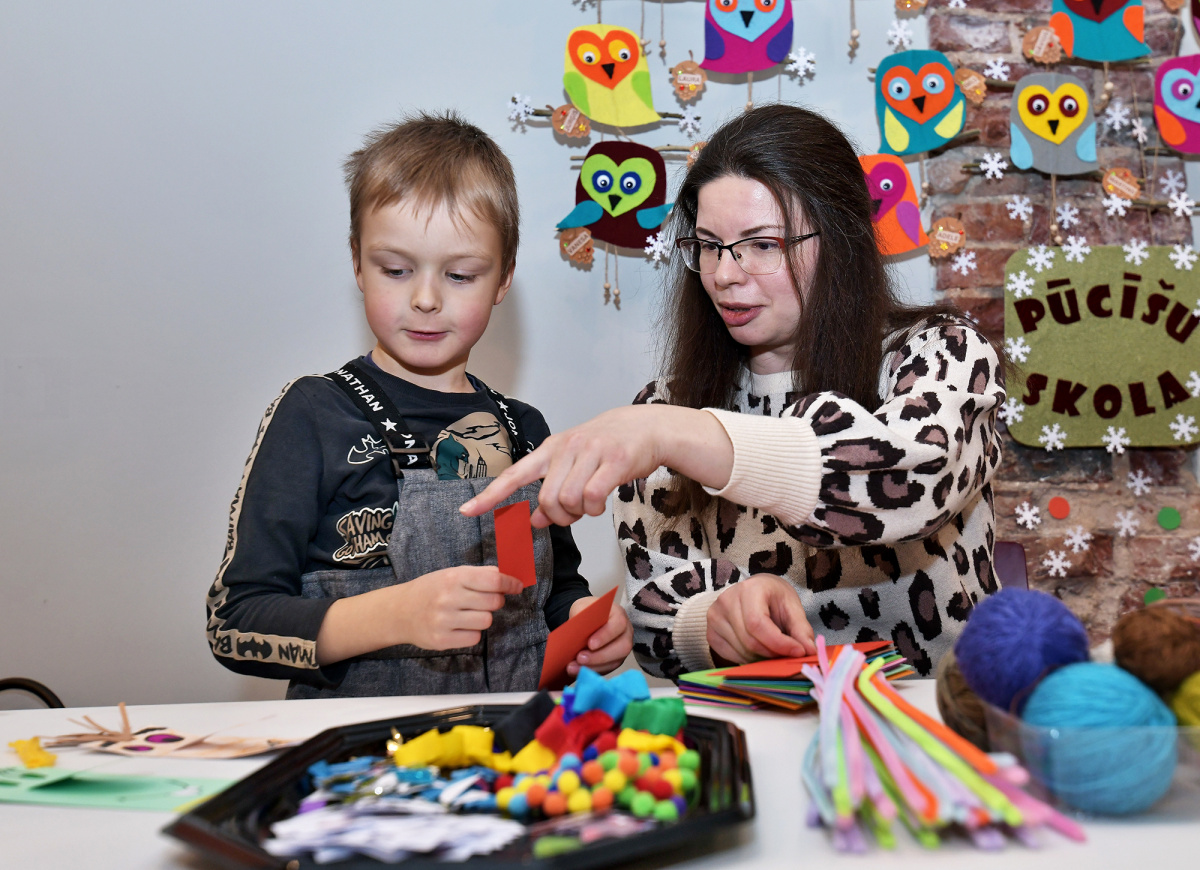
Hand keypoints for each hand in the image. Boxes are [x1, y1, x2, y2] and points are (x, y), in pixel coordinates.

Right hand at [392, 565, 523, 651]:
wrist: (399, 612)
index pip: (493, 579)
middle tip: (484, 601)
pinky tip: (460, 626)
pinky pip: (475, 638)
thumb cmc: (431, 590)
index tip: (516, 586)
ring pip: (486, 621)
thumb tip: (507, 577)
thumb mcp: (451, 574)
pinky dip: (472, 632)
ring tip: (469, 614)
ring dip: (483, 617)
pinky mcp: (442, 640)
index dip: (509, 583)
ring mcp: (444, 620)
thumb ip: (478, 575)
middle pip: (493, 602)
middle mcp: (448, 598)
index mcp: (453, 577)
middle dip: (494, 601)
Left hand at [460, 405, 732, 527]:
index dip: (491, 495)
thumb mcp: (574, 464)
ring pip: (569, 501)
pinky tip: (602, 502)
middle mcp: (567, 448)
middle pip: (547, 500)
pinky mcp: (615, 461)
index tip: (467, 511)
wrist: (647, 427)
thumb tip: (531, 520)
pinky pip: (593, 498)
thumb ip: (551, 489)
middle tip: (573, 513)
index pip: (514, 475)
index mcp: (552, 449)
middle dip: (558, 517)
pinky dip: (595, 508)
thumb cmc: (607, 447)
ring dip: (580, 513)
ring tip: (591, 503)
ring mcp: (590, 452)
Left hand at [566, 594, 633, 676]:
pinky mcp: (615, 660)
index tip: (590, 644)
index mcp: (619, 615)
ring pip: (615, 661)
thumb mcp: (581, 608)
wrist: (586, 621)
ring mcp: (622, 648)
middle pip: (622, 647)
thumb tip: (575, 635)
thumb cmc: (586, 612)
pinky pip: (608, 669)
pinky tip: (577, 671)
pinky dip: (592, 671)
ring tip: (573, 667)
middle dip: (600, 656)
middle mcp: (626, 632)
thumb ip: (579, 618)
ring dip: (593, 666)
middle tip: (580, 658)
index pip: (619, 624)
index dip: (606, 635)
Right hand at [706, 574, 815, 664]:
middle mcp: (726, 601)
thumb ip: (801, 629)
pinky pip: (731, 656)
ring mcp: (714, 617)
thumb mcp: (791, 606)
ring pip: (741, 652)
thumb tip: (809, 651)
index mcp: (749, 589)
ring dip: (762, 658)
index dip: (779, 643)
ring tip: (774, 649)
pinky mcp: (711, 633)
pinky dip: (749, 659)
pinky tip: (758, 649)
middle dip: (773, 653)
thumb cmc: (773, 597)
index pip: (758, 624)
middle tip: (788, 653)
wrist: (752, 591)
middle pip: (749, 642)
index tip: (798, 652)